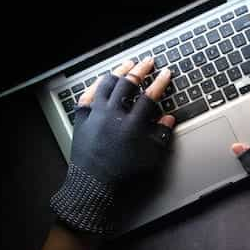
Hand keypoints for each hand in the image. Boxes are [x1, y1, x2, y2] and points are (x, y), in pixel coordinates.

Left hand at [51, 58, 174, 234]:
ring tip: (127, 65)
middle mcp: (113, 115)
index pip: (150, 96)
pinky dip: (96, 85)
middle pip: (128, 84)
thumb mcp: (151, 158)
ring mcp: (95, 115)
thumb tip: (168, 120)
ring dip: (118, 72)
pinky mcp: (81, 119)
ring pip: (106, 84)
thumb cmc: (125, 176)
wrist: (94, 187)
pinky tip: (102, 81)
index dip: (160, 83)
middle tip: (148, 62)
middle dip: (140, 70)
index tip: (166, 73)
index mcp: (132, 124)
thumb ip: (161, 136)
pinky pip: (88, 96)